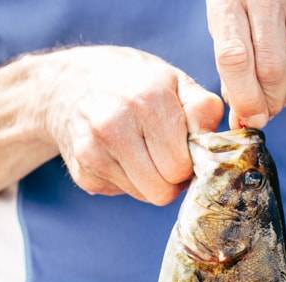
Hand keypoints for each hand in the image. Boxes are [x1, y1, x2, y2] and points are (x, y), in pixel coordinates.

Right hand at [37, 46, 223, 204]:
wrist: (69, 84)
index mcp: (147, 100)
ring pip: (145, 196)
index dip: (189, 162)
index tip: (182, 146)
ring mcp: (92, 151)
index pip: (180, 167)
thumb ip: (203, 110)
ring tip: (143, 151)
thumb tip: (215, 148)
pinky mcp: (82, 173)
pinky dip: (127, 180)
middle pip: (163, 190)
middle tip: (165, 153)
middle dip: (172, 177)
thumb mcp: (175, 82)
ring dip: (151, 180)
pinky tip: (119, 154)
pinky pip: (123, 193)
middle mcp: (114, 125)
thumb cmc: (136, 85)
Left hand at [207, 0, 285, 127]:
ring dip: (285, 93)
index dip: (243, 97)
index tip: (248, 119)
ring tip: (277, 86)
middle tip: (264, 114)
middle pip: (270, 70)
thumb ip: (233, 64)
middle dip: (267, 103)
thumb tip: (242, 117)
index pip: (234, 57)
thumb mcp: (232, 21)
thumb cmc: (257, 5)